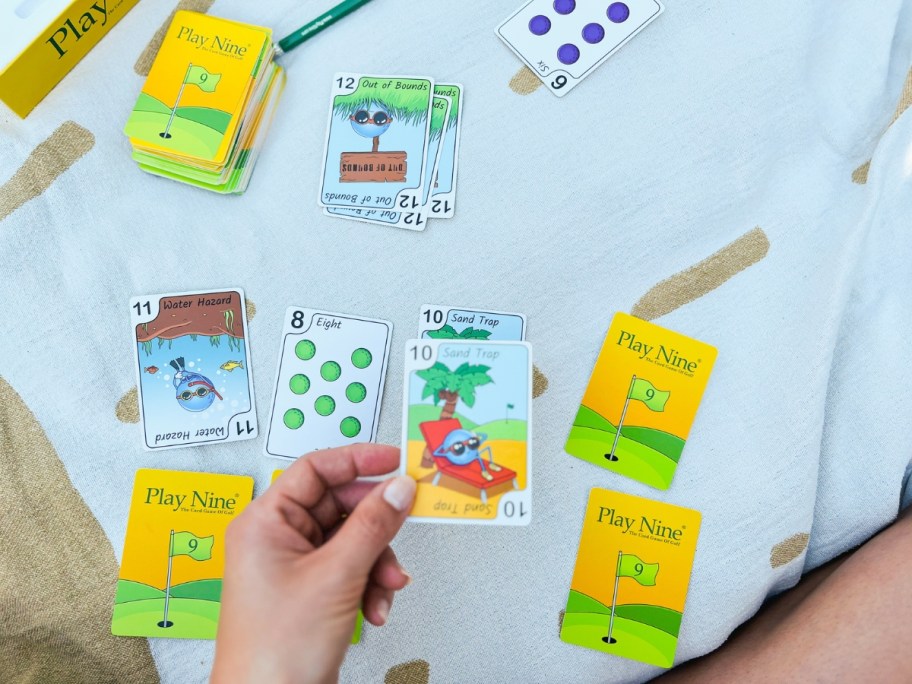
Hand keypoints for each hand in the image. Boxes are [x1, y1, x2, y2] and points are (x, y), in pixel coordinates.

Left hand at [211, 444, 415, 683]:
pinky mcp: (310, 591)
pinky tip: (375, 606)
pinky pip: (350, 568)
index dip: (356, 460)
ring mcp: (293, 566)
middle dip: (375, 525)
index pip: (314, 469)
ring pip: (350, 539)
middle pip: (338, 506)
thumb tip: (398, 488)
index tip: (393, 460)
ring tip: (386, 584)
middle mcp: (275, 539)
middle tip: (404, 519)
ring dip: (376, 561)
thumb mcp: (336, 575)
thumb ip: (372, 525)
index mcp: (264, 522)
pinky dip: (369, 583)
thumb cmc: (274, 651)